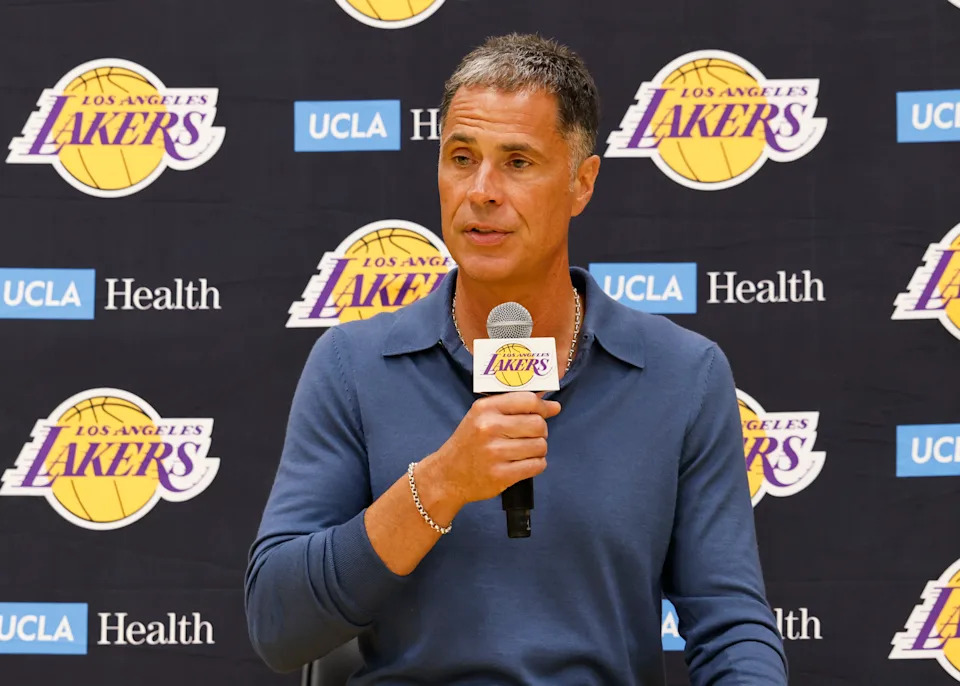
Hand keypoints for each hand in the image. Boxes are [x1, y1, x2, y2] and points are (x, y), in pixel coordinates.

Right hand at [420, 392, 561, 507]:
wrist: (447, 475)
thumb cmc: (469, 443)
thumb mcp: (483, 417)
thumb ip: (516, 407)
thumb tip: (554, 406)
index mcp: (485, 408)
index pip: (528, 400)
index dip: (542, 407)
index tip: (544, 413)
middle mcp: (489, 428)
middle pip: (538, 424)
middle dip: (541, 431)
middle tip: (530, 436)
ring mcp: (495, 452)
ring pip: (540, 446)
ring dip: (538, 450)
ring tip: (524, 452)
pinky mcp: (501, 475)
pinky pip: (536, 465)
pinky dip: (536, 465)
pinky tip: (524, 464)